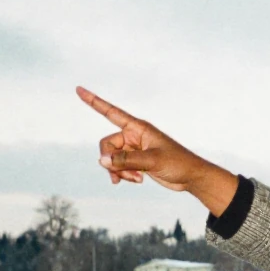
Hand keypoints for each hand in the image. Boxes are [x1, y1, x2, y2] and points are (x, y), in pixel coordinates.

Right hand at [76, 86, 216, 191]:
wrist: (190, 177)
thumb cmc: (177, 163)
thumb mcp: (151, 161)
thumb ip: (126, 160)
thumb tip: (102, 160)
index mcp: (138, 127)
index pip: (111, 112)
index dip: (94, 101)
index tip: (78, 89)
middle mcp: (133, 136)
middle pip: (106, 145)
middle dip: (111, 161)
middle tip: (122, 175)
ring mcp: (133, 149)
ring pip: (111, 159)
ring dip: (119, 171)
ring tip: (136, 179)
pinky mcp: (135, 161)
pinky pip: (119, 167)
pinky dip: (123, 175)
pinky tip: (136, 181)